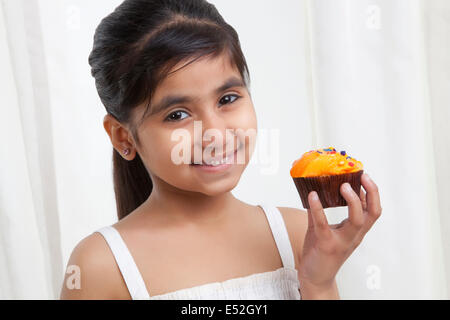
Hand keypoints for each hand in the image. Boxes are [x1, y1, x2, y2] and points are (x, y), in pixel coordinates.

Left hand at [297, 173, 381, 288]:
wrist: (315, 277)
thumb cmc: (320, 252)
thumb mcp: (325, 229)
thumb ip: (321, 212)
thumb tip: (314, 191)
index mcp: (356, 231)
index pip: (373, 210)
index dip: (372, 192)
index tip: (365, 176)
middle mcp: (354, 236)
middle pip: (373, 213)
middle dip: (371, 193)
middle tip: (362, 176)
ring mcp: (342, 241)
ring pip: (357, 220)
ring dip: (353, 201)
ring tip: (342, 185)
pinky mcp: (326, 245)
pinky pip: (323, 224)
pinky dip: (317, 208)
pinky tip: (312, 196)